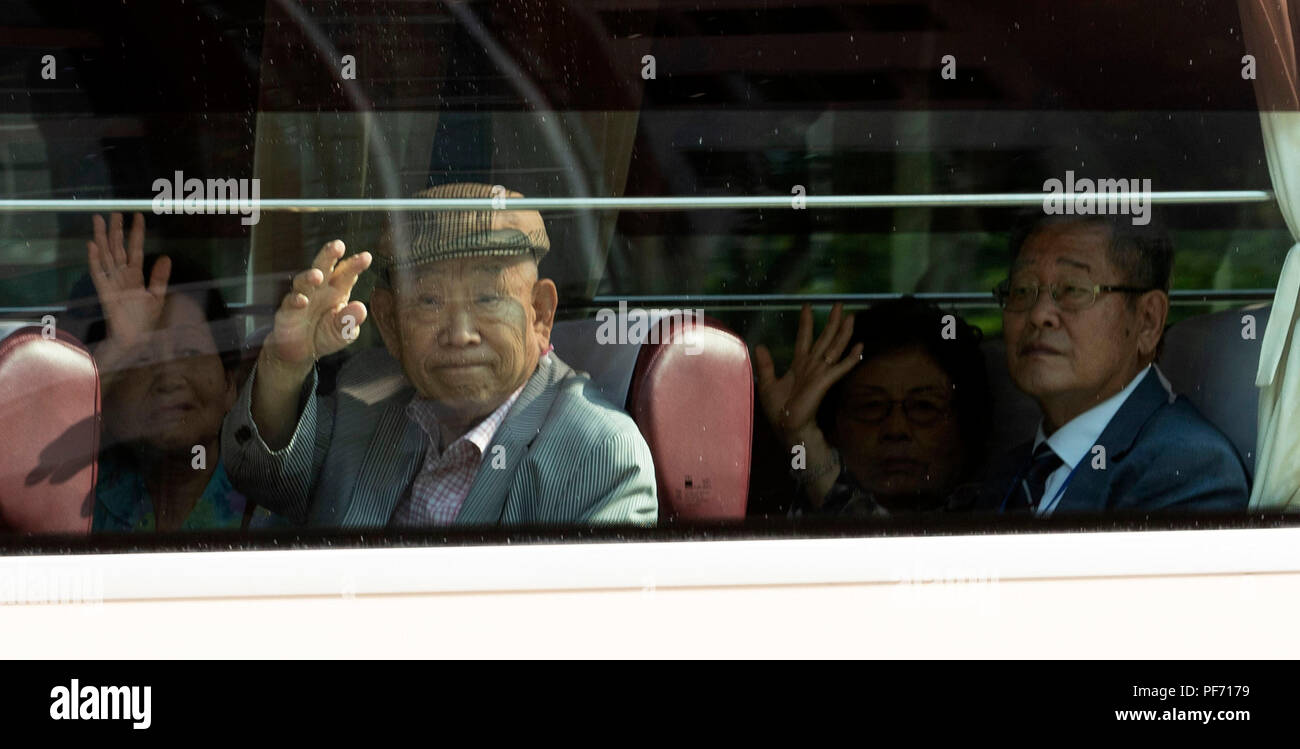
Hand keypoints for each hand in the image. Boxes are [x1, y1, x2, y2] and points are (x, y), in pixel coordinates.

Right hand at [87, 213, 169, 347]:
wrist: (135, 340)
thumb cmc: (144, 320)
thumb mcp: (157, 296)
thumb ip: (160, 276)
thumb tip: (166, 256)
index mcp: (135, 275)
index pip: (135, 249)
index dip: (136, 233)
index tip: (139, 217)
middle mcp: (122, 276)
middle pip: (117, 248)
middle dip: (116, 230)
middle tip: (114, 211)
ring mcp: (112, 282)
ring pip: (106, 255)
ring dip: (102, 238)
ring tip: (99, 220)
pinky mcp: (105, 292)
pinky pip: (98, 274)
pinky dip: (95, 260)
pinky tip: (92, 246)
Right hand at [262, 240, 371, 373]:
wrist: (301, 351)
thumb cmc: (325, 335)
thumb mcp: (343, 332)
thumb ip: (350, 321)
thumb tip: (361, 308)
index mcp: (338, 291)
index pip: (347, 274)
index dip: (355, 265)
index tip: (366, 257)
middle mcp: (320, 290)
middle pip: (324, 267)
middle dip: (330, 255)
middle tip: (338, 245)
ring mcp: (303, 296)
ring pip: (304, 280)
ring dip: (310, 276)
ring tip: (318, 276)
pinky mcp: (288, 310)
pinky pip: (291, 302)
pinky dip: (296, 300)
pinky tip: (302, 301)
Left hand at [754, 303, 862, 447]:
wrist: (787, 427)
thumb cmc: (779, 411)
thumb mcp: (767, 383)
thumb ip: (766, 365)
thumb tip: (759, 345)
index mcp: (799, 366)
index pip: (804, 339)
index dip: (806, 323)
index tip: (807, 306)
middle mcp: (812, 366)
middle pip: (825, 339)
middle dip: (832, 322)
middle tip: (839, 304)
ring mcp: (820, 373)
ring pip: (834, 348)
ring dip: (844, 332)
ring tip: (851, 316)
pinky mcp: (825, 382)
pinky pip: (841, 367)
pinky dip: (852, 357)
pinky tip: (860, 346)